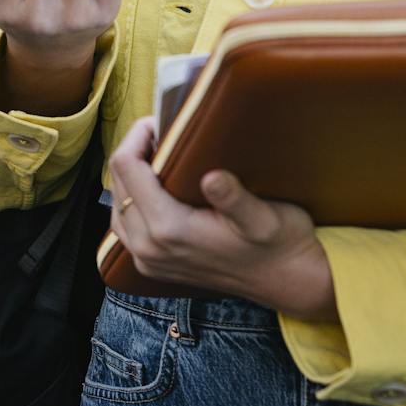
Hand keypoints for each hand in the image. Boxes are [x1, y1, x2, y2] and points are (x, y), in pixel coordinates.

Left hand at [108, 117, 337, 321]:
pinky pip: (125, 224)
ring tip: (157, 155)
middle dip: (134, 151)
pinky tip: (154, 186)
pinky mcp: (152, 265)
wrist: (288, 282)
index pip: (127, 167)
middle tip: (163, 134)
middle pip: (117, 182)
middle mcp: (150, 248)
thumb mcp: (264, 217)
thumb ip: (234, 198)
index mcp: (169, 230)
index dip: (138, 136)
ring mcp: (148, 260)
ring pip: (117, 202)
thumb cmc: (280, 244)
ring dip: (130, 176)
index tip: (161, 122)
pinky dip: (133, 199)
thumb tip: (211, 177)